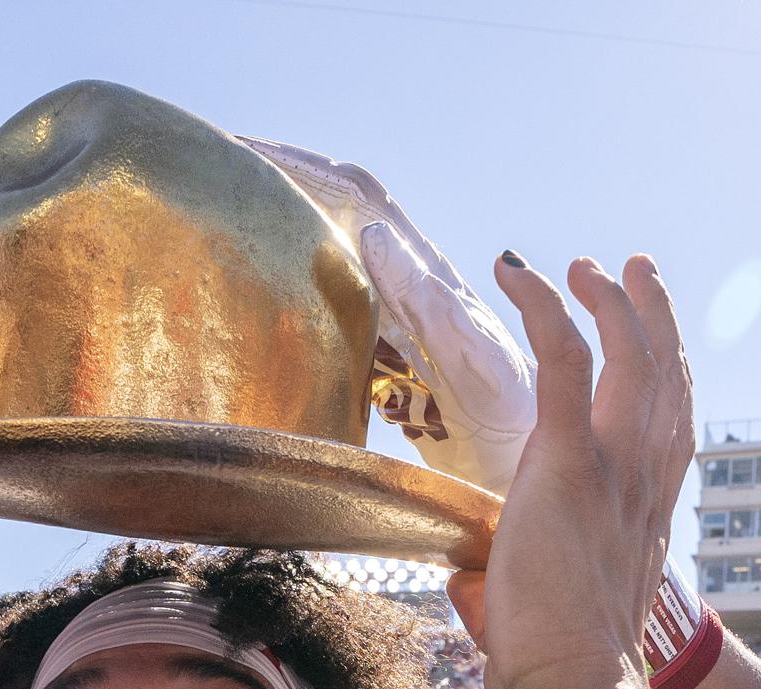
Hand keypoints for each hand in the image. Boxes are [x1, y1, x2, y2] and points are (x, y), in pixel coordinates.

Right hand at [240, 139, 534, 495]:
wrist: (534, 467)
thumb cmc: (513, 420)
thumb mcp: (472, 359)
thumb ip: (429, 300)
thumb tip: (374, 232)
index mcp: (426, 275)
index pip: (359, 197)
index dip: (307, 168)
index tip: (248, 148)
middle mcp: (410, 287)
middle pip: (343, 213)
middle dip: (290, 182)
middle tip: (226, 161)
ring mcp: (399, 323)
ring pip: (337, 258)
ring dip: (293, 228)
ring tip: (238, 211)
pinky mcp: (392, 365)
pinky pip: (341, 315)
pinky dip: (306, 293)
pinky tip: (280, 297)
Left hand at [467, 254, 693, 688]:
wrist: (577, 685)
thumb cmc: (560, 677)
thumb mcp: (553, 622)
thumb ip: (514, 595)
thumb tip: (471, 596)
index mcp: (648, 517)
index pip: (673, 428)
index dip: (667, 375)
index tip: (651, 343)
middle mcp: (645, 482)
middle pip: (668, 375)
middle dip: (651, 315)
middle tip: (626, 272)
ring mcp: (614, 466)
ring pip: (631, 353)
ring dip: (609, 299)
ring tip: (583, 266)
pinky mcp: (568, 459)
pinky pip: (564, 357)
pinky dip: (544, 306)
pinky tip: (519, 272)